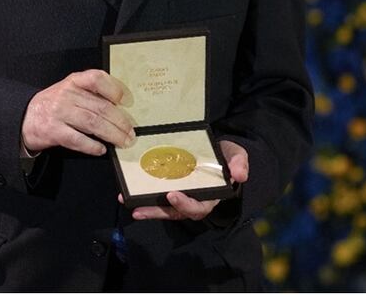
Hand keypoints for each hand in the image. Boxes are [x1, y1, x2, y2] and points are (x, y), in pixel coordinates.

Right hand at [21, 69, 134, 155]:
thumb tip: (120, 109)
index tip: (126, 101)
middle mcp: (66, 95)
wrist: (24, 117)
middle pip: (101, 107)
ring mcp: (59, 113)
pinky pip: (78, 139)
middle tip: (131, 133)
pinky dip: (92, 146)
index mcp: (73, 81)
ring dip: (112, 135)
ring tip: (123, 142)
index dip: (114, 89)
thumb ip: (90, 95)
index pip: (96, 78)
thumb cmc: (53, 105)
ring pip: (93, 123)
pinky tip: (101, 149)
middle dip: (121, 122)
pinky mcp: (53, 131)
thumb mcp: (69, 91)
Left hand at [122, 140, 248, 220]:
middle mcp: (195, 200)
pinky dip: (143, 198)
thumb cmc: (227, 156)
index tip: (172, 195)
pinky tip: (125, 194)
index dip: (185, 204)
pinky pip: (156, 198)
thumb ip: (239, 163)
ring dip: (146, 209)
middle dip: (157, 212)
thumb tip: (240, 175)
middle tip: (140, 209)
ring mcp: (182, 196)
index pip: (198, 207)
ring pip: (163, 208)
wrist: (219, 152)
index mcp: (211, 196)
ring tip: (126, 203)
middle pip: (176, 212)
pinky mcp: (170, 189)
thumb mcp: (236, 155)